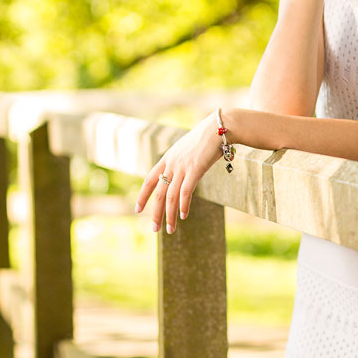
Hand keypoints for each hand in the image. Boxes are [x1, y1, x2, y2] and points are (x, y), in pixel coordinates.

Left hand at [133, 114, 221, 233]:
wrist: (219, 128)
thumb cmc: (206, 138)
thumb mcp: (187, 150)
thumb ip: (181, 162)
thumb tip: (181, 174)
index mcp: (167, 158)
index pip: (149, 180)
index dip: (142, 196)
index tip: (138, 210)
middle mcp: (171, 164)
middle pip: (158, 194)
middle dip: (155, 213)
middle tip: (154, 229)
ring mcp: (182, 167)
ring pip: (171, 197)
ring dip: (169, 215)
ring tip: (170, 230)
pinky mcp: (195, 170)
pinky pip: (185, 192)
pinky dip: (183, 206)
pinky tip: (183, 216)